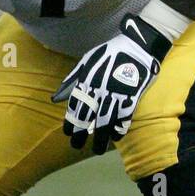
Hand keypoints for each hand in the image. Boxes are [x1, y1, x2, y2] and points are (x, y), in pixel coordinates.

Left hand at [52, 14, 170, 154]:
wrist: (138, 46)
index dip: (71, 121)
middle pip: (87, 118)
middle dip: (81, 135)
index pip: (75, 107)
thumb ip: (72, 80)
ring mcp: (116, 94)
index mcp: (87, 81)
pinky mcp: (132, 97)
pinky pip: (124, 118)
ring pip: (105, 122)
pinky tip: (115, 137)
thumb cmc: (110, 53)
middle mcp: (99, 90)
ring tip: (98, 150)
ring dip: (101, 139)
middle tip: (77, 146)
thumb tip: (56, 98)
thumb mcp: (86, 62)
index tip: (68, 133)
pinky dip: (120, 129)